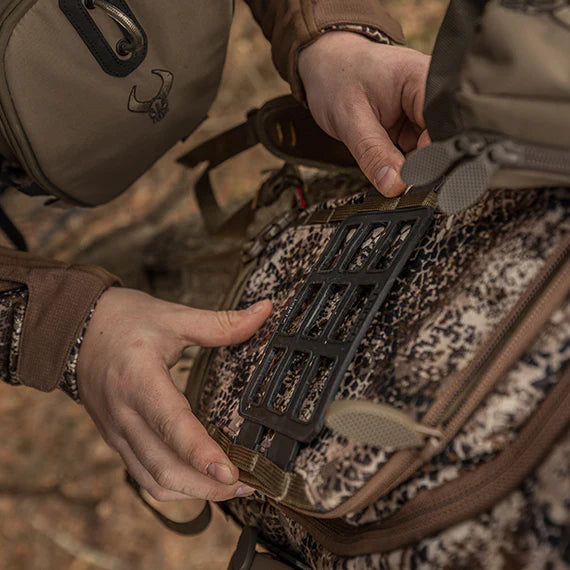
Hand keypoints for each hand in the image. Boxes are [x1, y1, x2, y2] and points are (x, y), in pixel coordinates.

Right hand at [77, 287, 271, 501]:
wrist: (75, 330)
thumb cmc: (124, 321)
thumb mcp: (174, 317)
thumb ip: (221, 323)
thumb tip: (264, 312)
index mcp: (140, 380)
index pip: (171, 425)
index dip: (201, 453)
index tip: (232, 474)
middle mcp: (125, 415)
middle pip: (163, 468)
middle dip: (207, 487)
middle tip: (248, 486)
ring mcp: (117, 432)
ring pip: (153, 480)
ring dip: (192, 493)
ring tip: (231, 489)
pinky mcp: (116, 439)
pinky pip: (143, 476)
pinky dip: (173, 486)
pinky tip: (199, 481)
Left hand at [298, 32, 430, 196]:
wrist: (326, 67)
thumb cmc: (336, 79)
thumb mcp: (349, 119)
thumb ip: (373, 152)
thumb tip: (395, 186)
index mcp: (424, 79)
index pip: (444, 127)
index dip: (432, 158)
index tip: (411, 181)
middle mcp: (433, 94)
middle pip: (443, 141)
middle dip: (422, 166)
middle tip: (396, 181)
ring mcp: (425, 112)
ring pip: (431, 152)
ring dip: (411, 166)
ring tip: (386, 162)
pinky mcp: (415, 126)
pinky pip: (418, 153)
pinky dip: (404, 164)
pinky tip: (390, 163)